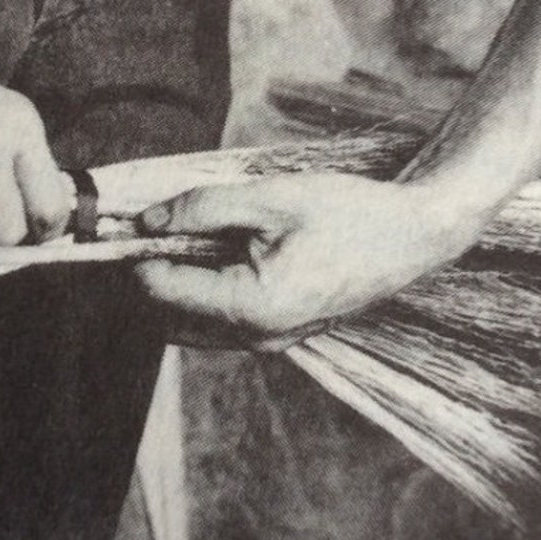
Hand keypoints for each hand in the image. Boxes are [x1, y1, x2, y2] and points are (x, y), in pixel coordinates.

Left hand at [130, 173, 478, 349]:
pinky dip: (203, 292)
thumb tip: (145, 223)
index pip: (161, 291)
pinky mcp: (281, 334)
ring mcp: (271, 342)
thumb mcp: (271, 196)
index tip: (127, 220)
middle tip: (148, 224)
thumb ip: (202, 209)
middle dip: (148, 273)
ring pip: (191, 324)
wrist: (413, 235)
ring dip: (174, 284)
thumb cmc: (350, 212)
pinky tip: (214, 252)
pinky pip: (220, 323)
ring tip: (181, 234)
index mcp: (253, 307)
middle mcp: (258, 338)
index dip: (135, 254)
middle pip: (167, 317)